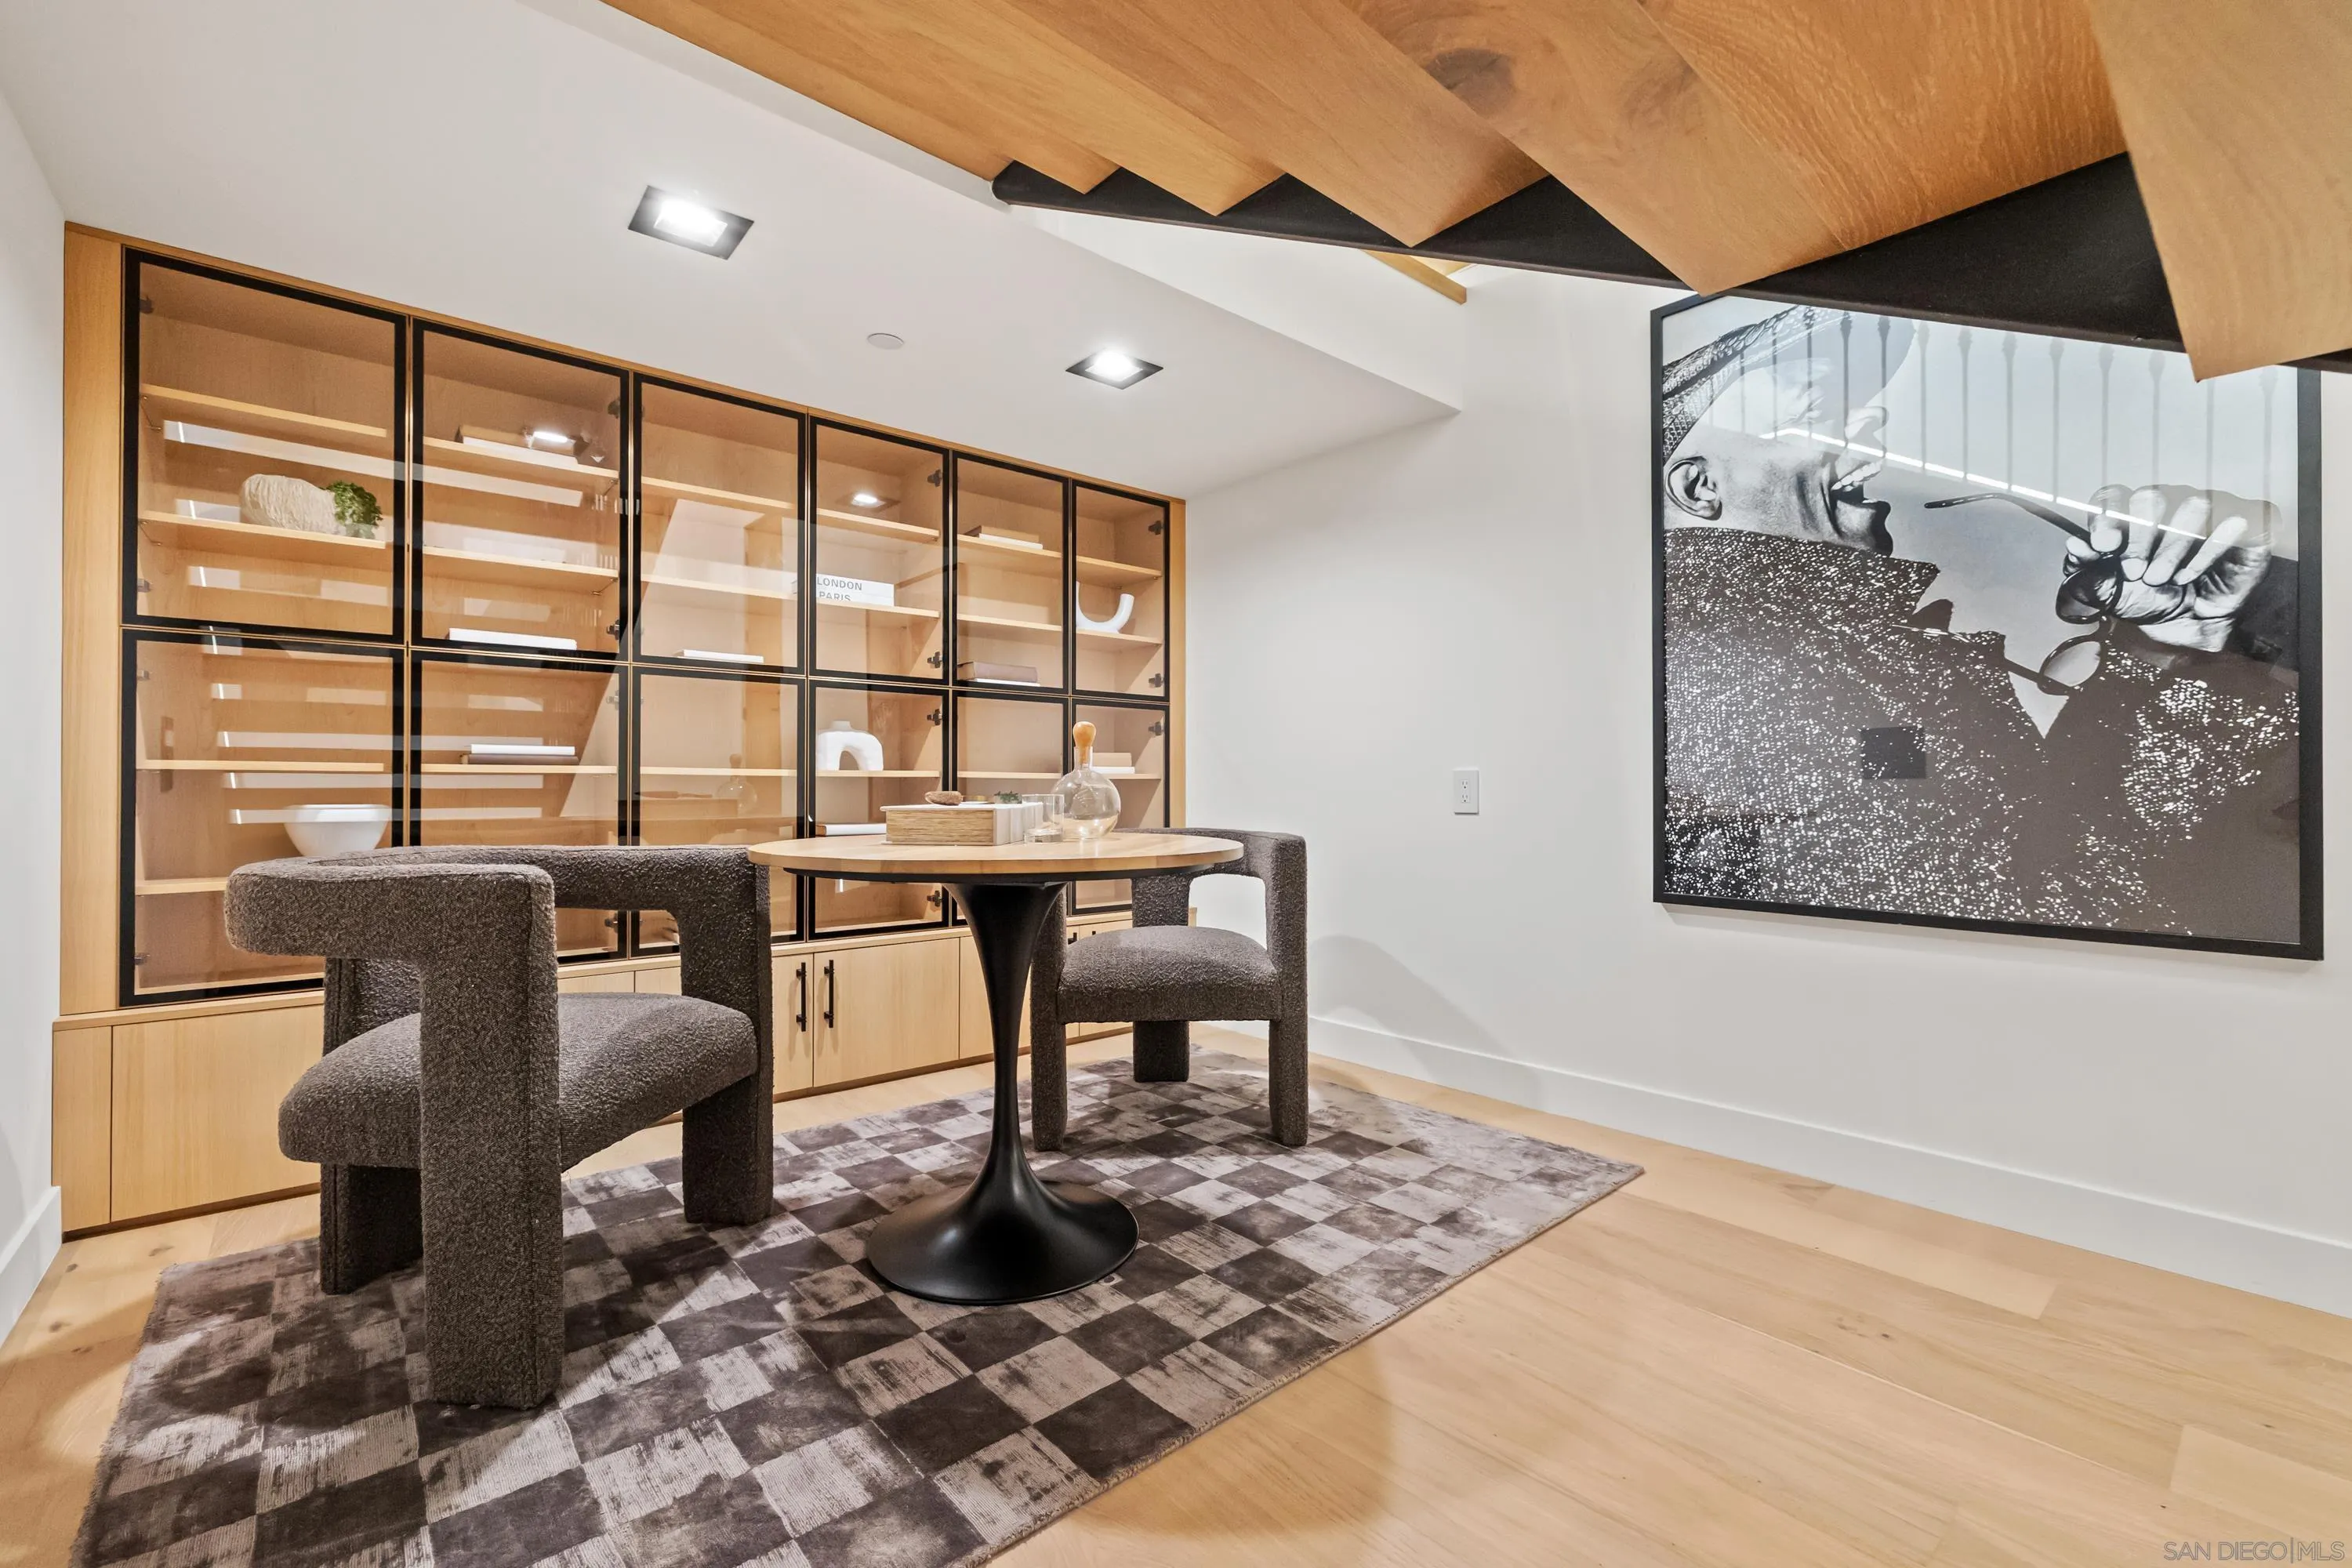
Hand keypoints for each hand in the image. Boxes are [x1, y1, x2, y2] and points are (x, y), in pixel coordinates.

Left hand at [2064, 484, 2274, 651]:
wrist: (2183, 626)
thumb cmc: (2146, 599)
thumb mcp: (2105, 589)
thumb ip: (2084, 568)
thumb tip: (2075, 544)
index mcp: (2130, 512)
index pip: (2114, 496)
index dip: (2107, 517)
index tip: (2105, 547)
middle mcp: (2168, 502)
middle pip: (2151, 498)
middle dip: (2140, 539)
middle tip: (2136, 572)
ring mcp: (2208, 507)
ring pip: (2193, 505)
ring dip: (2173, 549)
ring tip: (2162, 578)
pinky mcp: (2246, 520)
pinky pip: (2233, 519)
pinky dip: (2208, 551)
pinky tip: (2189, 576)